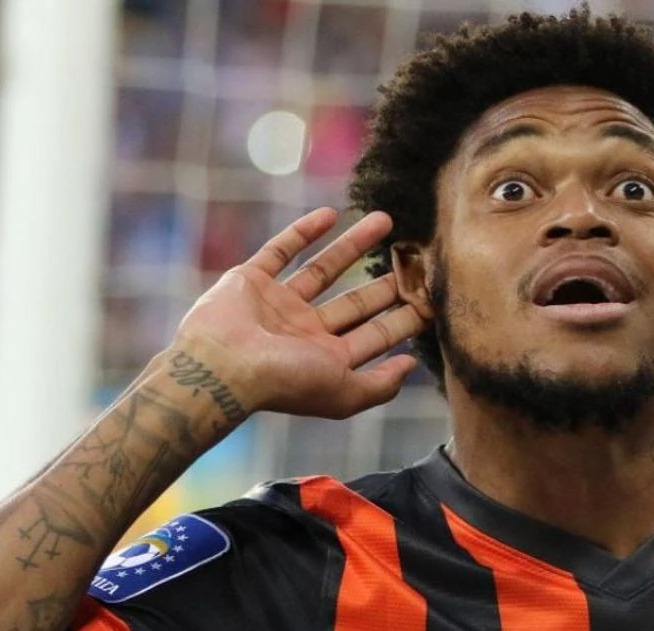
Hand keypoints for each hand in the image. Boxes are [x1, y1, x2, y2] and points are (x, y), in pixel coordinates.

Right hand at [172, 208, 429, 419]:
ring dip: (353, 245)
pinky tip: (330, 214)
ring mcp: (277, 305)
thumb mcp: (344, 393)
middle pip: (355, 303)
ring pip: (324, 269)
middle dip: (385, 284)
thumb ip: (380, 385)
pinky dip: (302, 232)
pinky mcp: (250, 281)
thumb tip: (411, 366)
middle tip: (415, 258)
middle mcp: (303, 333)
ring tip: (386, 220)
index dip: (404, 318)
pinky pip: (280, 251)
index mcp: (325, 360)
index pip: (374, 336)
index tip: (432, 295)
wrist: (221, 368)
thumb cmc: (283, 383)